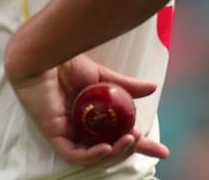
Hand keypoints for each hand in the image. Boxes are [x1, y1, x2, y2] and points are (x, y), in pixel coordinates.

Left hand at [10, 54, 168, 167]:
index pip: (118, 137)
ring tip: (130, 140)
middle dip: (129, 151)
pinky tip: (106, 147)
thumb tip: (153, 87)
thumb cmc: (67, 63)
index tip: (163, 152)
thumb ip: (126, 86)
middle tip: (142, 140)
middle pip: (108, 149)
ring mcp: (66, 132)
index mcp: (92, 118)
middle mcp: (80, 128)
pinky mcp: (52, 133)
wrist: (46, 54)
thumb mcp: (103, 77)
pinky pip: (72, 153)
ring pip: (93, 155)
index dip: (141, 146)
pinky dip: (91, 154)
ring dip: (114, 152)